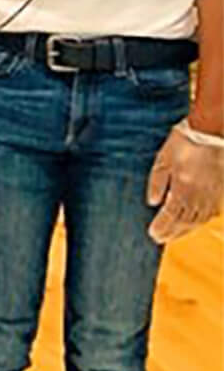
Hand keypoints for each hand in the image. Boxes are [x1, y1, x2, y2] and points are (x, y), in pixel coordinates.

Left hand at [146, 125, 222, 243]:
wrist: (213, 132)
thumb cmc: (185, 142)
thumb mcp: (163, 160)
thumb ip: (157, 182)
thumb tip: (153, 202)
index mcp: (183, 190)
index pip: (171, 216)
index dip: (162, 227)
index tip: (153, 235)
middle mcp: (200, 197)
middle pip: (186, 221)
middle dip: (172, 232)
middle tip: (161, 238)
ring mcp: (214, 195)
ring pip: (199, 219)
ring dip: (186, 229)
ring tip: (175, 234)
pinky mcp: (222, 191)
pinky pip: (212, 211)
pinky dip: (201, 220)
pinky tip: (195, 221)